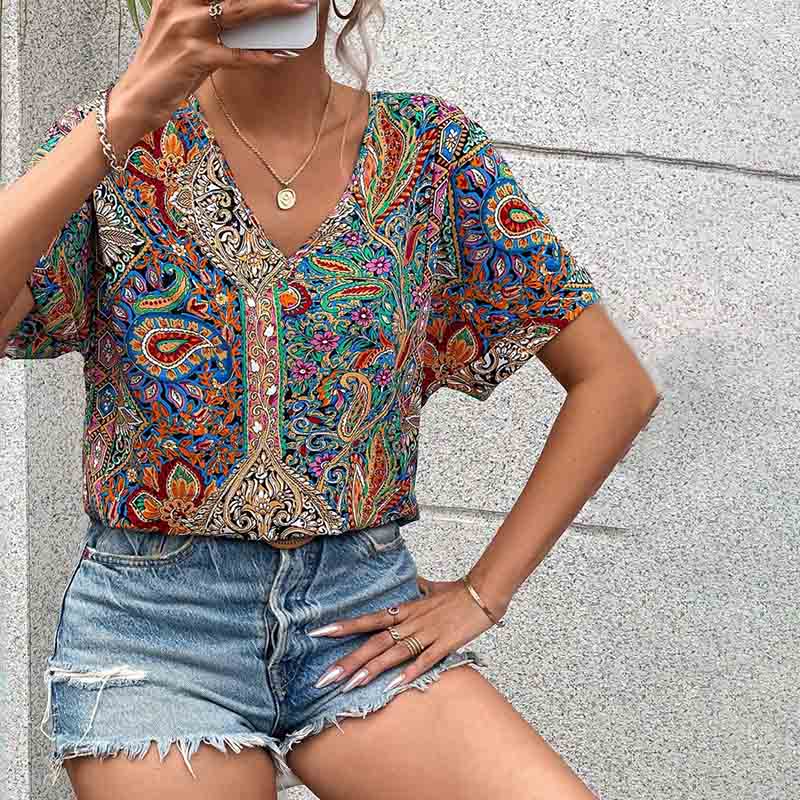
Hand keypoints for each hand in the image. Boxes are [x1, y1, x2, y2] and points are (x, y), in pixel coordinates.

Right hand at [108, 0, 315, 142]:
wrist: (138, 96)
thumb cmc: (164, 65)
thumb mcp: (180, 31)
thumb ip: (210, 19)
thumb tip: (250, 19)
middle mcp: (178, 4)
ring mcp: (186, 29)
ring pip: (238, 11)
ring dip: (272, 8)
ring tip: (297, 7)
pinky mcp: (194, 57)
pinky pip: (236, 55)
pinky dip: (260, 57)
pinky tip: (278, 57)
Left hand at [308, 575, 495, 692]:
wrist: (483, 592)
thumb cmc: (457, 592)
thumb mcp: (431, 589)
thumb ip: (418, 590)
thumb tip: (414, 583)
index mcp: (404, 610)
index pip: (368, 619)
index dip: (344, 626)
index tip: (319, 632)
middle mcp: (410, 622)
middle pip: (374, 642)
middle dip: (348, 661)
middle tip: (325, 678)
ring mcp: (426, 634)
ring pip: (394, 653)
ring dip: (371, 670)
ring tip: (349, 685)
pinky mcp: (444, 644)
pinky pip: (425, 660)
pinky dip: (410, 672)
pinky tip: (394, 686)